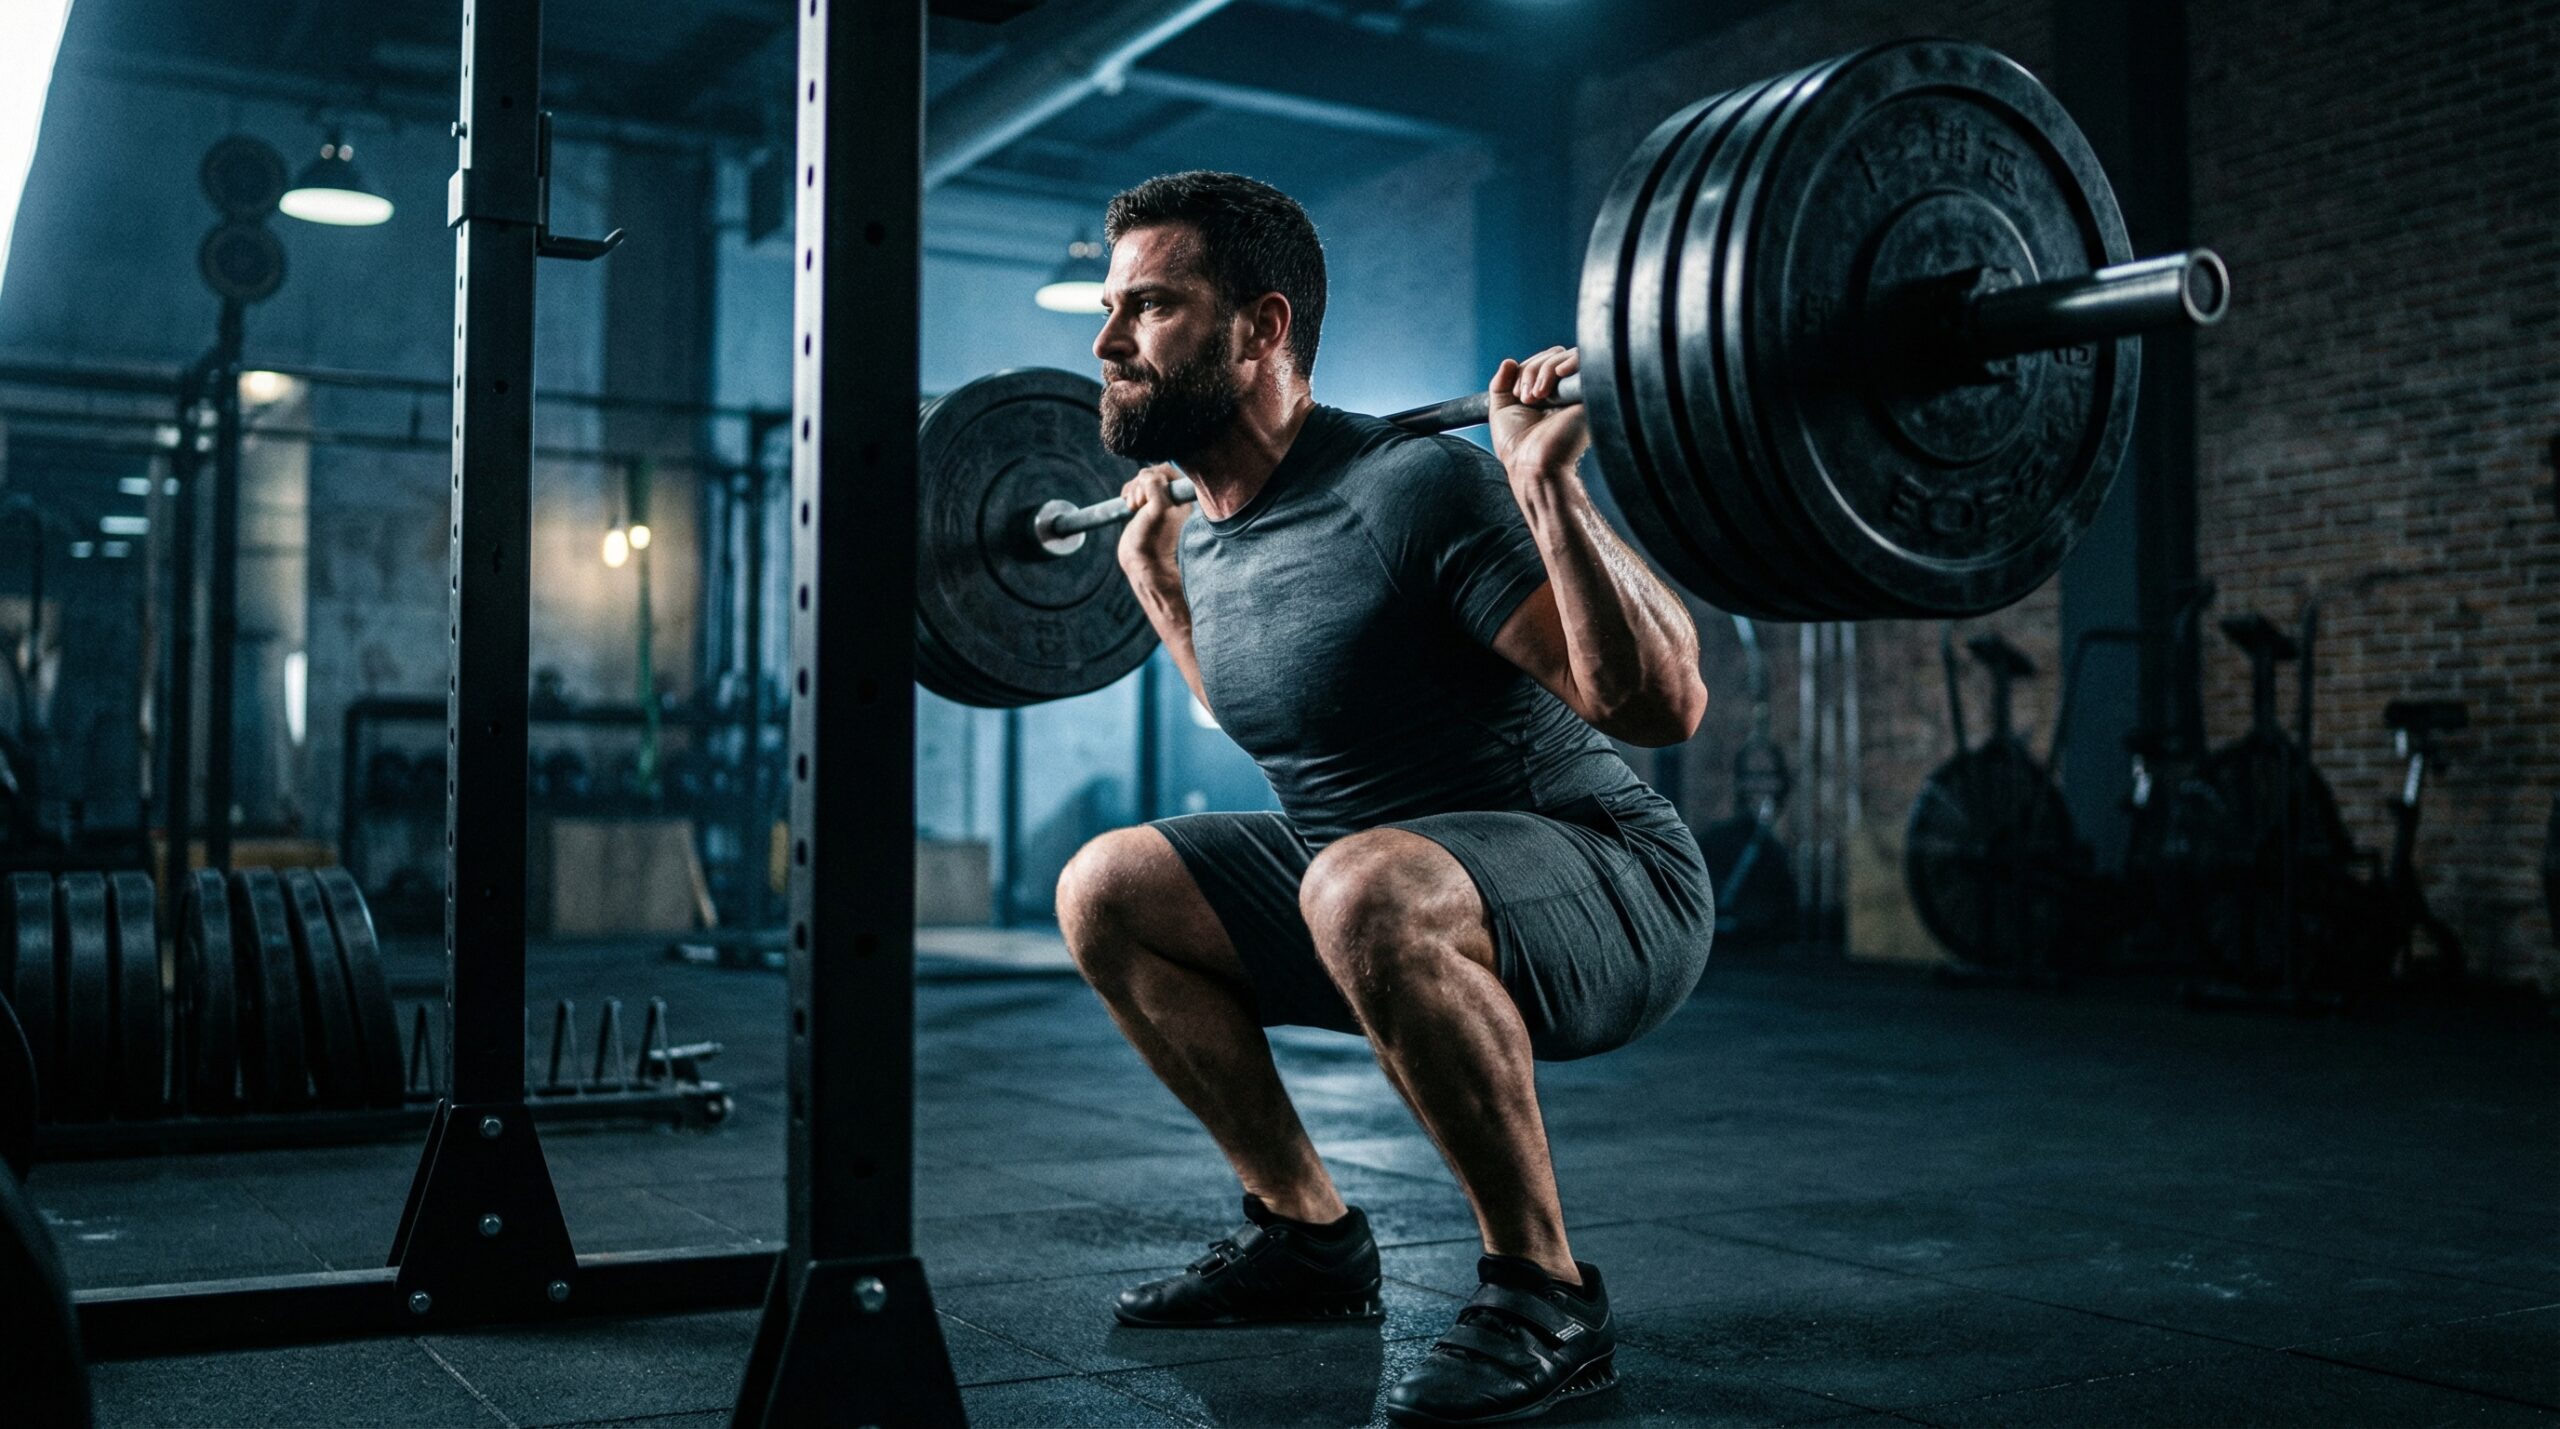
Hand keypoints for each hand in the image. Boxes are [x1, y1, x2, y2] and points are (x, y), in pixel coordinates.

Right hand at [1116, 463, 1190, 577]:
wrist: (1144, 564)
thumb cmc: (1155, 538)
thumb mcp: (1159, 506)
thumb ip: (1155, 483)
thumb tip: (1146, 474)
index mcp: (1181, 497)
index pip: (1167, 470)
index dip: (1153, 477)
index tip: (1148, 496)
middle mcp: (1171, 499)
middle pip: (1151, 474)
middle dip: (1140, 485)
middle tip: (1139, 504)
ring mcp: (1157, 504)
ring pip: (1141, 482)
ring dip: (1133, 491)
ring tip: (1134, 509)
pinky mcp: (1144, 510)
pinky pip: (1134, 491)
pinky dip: (1128, 495)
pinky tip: (1129, 508)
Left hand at [1487, 347, 1589, 482]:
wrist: (1533, 467)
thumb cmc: (1518, 447)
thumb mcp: (1501, 410)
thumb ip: (1500, 383)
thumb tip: (1508, 361)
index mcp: (1546, 393)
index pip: (1541, 360)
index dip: (1526, 369)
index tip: (1517, 394)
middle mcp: (1564, 391)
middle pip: (1553, 355)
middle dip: (1532, 369)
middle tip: (1526, 398)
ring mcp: (1577, 392)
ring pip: (1566, 356)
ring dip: (1544, 370)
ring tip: (1537, 397)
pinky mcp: (1590, 395)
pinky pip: (1586, 363)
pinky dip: (1570, 361)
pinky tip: (1558, 374)